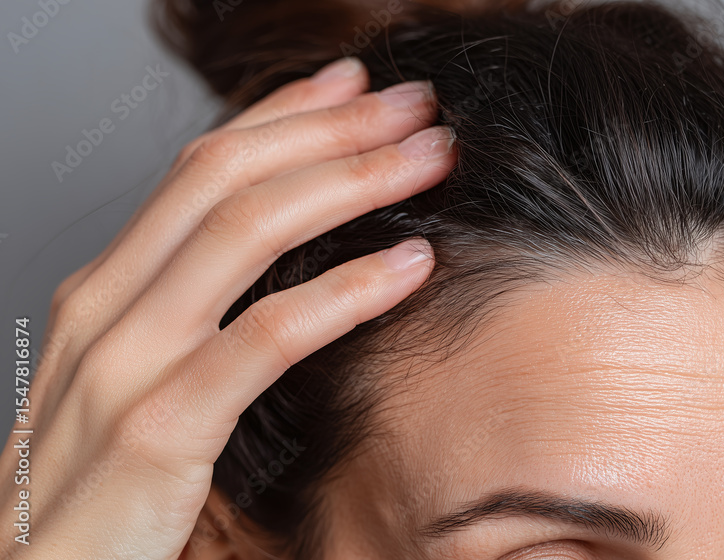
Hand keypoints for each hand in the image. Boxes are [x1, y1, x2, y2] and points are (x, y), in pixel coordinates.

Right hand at [0, 57, 454, 558]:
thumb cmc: (98, 491)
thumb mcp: (136, 380)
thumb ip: (192, 318)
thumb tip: (286, 262)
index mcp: (107, 289)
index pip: (201, 169)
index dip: (283, 114)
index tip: (354, 86)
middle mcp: (107, 306)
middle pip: (229, 177)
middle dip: (332, 129)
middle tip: (415, 104)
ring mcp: (124, 363)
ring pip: (248, 230)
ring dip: (353, 181)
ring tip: (431, 158)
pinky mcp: (159, 431)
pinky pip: (268, 337)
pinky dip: (349, 290)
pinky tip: (413, 265)